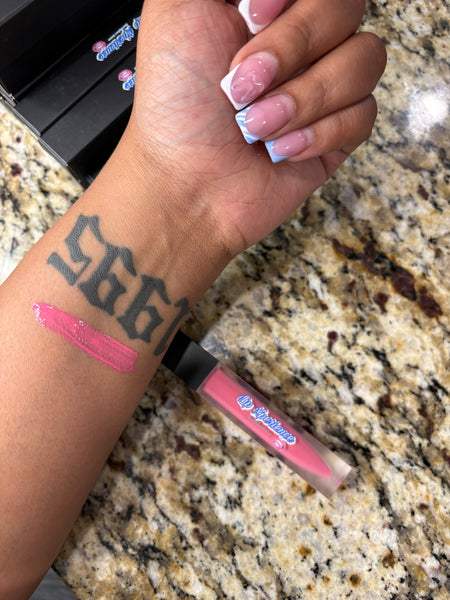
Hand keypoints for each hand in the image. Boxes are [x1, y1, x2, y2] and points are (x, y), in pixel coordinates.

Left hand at [127, 0, 385, 255]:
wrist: (186, 185)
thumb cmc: (174, 107)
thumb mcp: (175, 11)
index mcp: (268, 5)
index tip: (249, 17)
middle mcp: (301, 39)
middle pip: (347, 7)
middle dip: (289, 49)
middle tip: (241, 86)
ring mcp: (324, 84)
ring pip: (364, 59)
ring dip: (303, 98)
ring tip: (256, 126)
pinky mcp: (339, 130)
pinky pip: (364, 113)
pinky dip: (318, 133)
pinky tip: (280, 148)